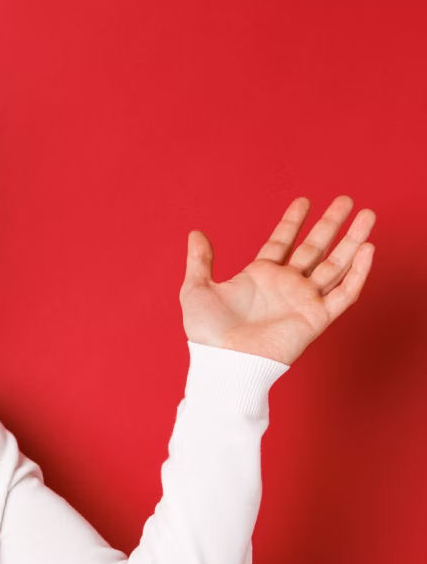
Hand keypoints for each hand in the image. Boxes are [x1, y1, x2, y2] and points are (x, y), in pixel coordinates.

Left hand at [179, 196, 375, 365]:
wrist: (223, 362)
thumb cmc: (207, 333)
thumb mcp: (197, 289)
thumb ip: (200, 260)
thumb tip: (195, 233)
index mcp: (260, 276)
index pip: (282, 242)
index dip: (293, 221)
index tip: (304, 200)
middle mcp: (286, 285)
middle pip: (315, 248)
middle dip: (330, 224)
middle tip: (345, 200)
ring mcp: (303, 300)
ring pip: (336, 264)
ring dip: (353, 240)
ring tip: (367, 214)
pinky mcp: (316, 317)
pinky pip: (344, 293)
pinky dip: (358, 272)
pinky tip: (368, 249)